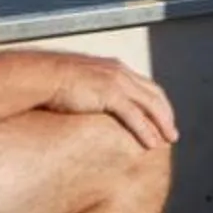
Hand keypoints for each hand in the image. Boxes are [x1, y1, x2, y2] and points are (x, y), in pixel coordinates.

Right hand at [33, 51, 179, 148]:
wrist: (40, 77)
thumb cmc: (53, 84)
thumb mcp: (81, 85)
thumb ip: (93, 92)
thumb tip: (94, 106)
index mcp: (115, 68)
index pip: (146, 86)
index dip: (158, 103)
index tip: (163, 118)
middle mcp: (120, 72)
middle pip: (154, 94)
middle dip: (166, 114)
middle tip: (173, 133)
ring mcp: (116, 82)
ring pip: (149, 105)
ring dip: (162, 123)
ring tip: (169, 140)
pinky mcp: (109, 94)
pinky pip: (135, 116)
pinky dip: (146, 130)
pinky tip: (152, 144)